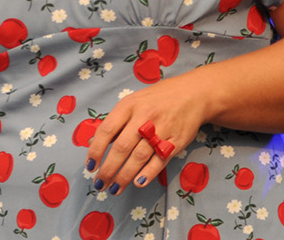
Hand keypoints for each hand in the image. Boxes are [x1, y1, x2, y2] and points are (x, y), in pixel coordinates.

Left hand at [84, 73, 211, 196]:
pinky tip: (138, 182)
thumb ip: (116, 122)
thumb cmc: (157, 99)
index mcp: (129, 105)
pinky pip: (160, 160)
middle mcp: (144, 116)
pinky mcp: (177, 141)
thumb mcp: (133, 102)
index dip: (96, 150)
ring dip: (124, 176)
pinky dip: (148, 173)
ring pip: (139, 156)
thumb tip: (93, 143)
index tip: (90, 167)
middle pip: (122, 147)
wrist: (193, 94)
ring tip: (115, 188)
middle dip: (108, 169)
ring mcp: (162, 129)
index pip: (107, 130)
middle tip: (100, 184)